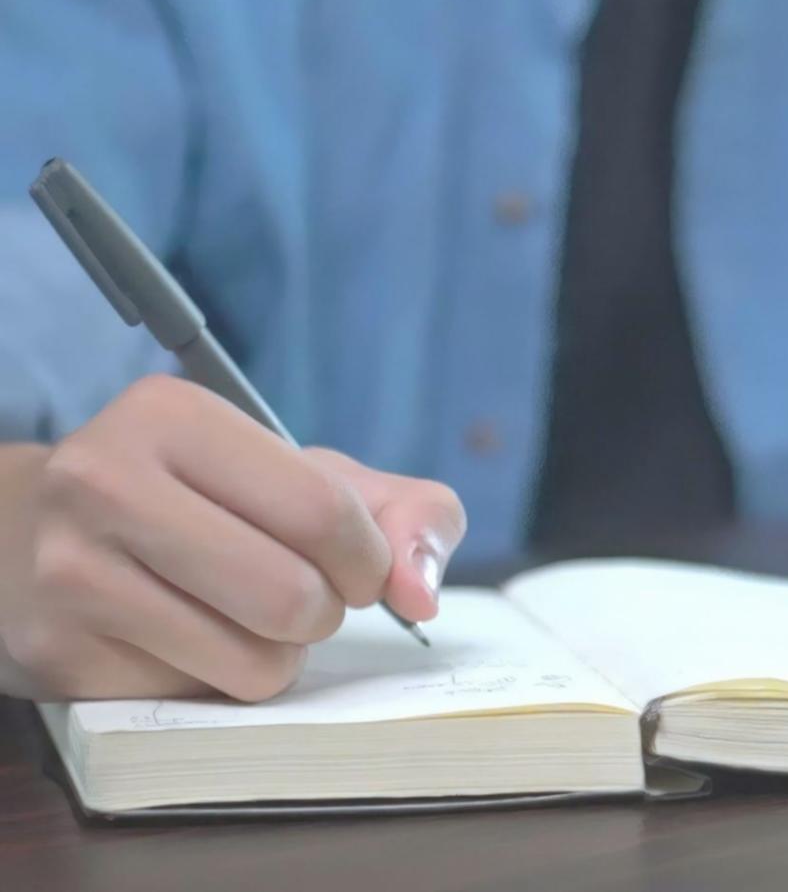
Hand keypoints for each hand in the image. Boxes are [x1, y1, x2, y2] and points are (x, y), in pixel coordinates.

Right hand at [0, 375, 464, 700]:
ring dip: (279, 655)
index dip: (366, 559)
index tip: (354, 566)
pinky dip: (219, 681)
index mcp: (173, 416)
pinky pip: (200, 699)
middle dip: (324, 613)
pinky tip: (185, 639)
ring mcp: (70, 572)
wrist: (36, 535)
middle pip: (292, 597)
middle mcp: (104, 482)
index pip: (324, 512)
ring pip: (254, 663)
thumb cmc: (206, 500)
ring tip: (243, 616)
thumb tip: (421, 593)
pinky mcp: (59, 654)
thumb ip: (403, 513)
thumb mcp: (307, 476)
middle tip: (299, 596)